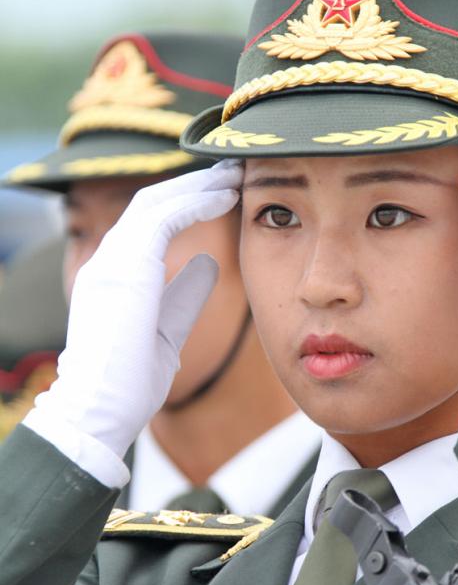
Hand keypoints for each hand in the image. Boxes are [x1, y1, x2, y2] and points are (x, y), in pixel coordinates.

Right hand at [24, 161, 242, 460]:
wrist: (98, 412)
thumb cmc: (128, 383)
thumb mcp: (164, 331)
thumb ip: (181, 296)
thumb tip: (206, 268)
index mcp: (114, 276)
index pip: (149, 224)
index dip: (183, 204)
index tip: (219, 196)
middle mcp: (108, 260)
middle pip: (151, 203)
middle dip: (192, 184)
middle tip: (230, 173)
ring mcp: (112, 260)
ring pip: (156, 201)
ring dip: (197, 185)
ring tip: (232, 176)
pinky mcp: (125, 265)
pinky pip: (163, 217)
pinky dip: (195, 201)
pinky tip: (225, 196)